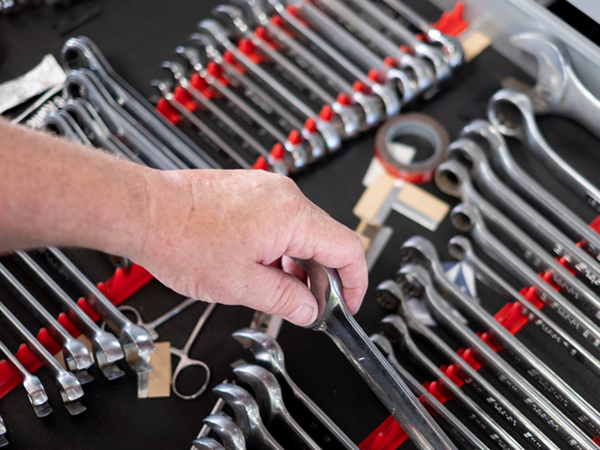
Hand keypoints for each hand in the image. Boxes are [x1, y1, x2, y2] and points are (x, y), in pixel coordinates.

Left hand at [129, 169, 367, 325]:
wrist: (144, 211)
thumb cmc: (181, 238)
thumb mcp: (241, 285)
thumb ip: (286, 300)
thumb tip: (310, 310)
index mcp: (292, 216)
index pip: (347, 248)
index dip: (354, 282)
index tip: (348, 304)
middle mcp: (285, 195)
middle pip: (326, 239)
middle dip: (322, 278)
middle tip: (307, 306)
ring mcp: (267, 189)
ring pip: (303, 232)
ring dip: (298, 264)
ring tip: (275, 290)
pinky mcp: (251, 191)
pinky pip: (282, 221)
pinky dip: (281, 248)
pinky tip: (261, 268)